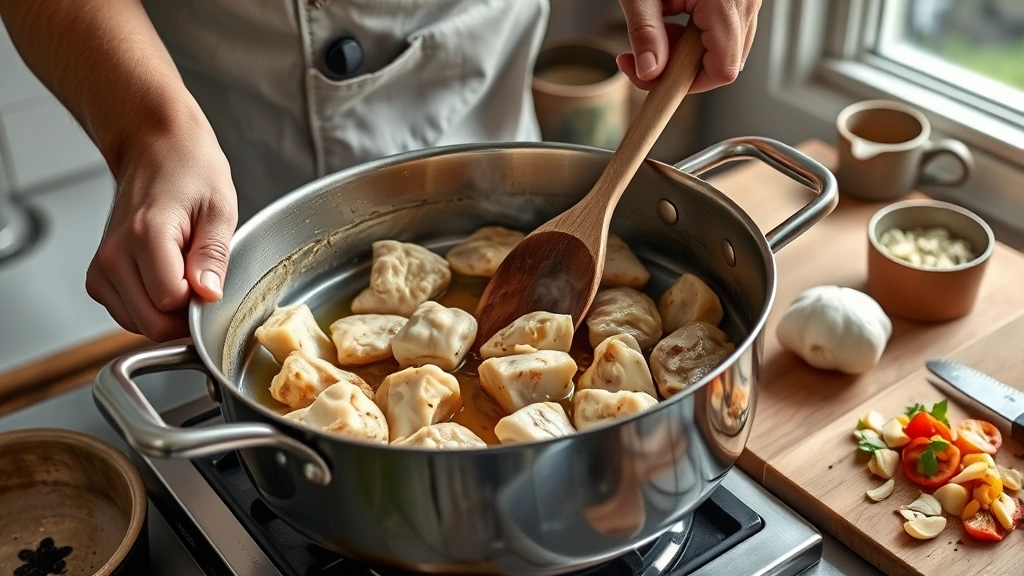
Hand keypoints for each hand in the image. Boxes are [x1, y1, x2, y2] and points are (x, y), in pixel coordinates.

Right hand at [86, 124, 237, 341]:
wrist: (156, 150)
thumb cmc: (190, 171)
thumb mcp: (219, 208)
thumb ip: (213, 256)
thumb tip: (208, 295)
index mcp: (146, 236)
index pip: (171, 303)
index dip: (200, 302)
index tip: (211, 279)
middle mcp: (114, 255)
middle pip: (152, 323)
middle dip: (184, 315)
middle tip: (201, 281)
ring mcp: (102, 268)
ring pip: (138, 324)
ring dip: (167, 312)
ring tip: (183, 273)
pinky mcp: (99, 276)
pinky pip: (127, 315)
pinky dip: (150, 308)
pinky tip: (166, 279)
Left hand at [616, 0, 761, 92]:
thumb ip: (644, 33)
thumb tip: (649, 75)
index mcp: (726, 0)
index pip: (723, 70)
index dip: (688, 84)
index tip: (653, 79)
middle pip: (725, 61)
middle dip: (681, 65)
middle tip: (643, 52)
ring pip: (725, 46)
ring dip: (686, 48)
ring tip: (658, 21)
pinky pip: (725, 26)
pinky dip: (695, 30)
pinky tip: (673, 12)